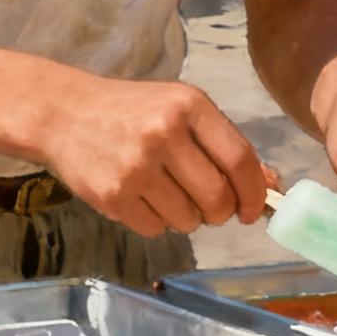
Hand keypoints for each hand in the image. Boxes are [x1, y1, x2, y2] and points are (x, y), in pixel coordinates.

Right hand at [38, 76, 270, 238]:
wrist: (64, 113)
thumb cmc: (133, 112)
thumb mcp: (181, 110)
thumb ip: (226, 145)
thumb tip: (272, 184)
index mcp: (189, 106)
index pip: (239, 161)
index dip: (254, 193)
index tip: (254, 210)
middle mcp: (163, 133)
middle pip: (217, 198)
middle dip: (222, 213)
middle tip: (211, 207)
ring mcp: (136, 166)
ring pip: (188, 220)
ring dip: (188, 218)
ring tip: (168, 194)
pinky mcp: (112, 195)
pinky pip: (156, 229)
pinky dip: (157, 223)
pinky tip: (142, 198)